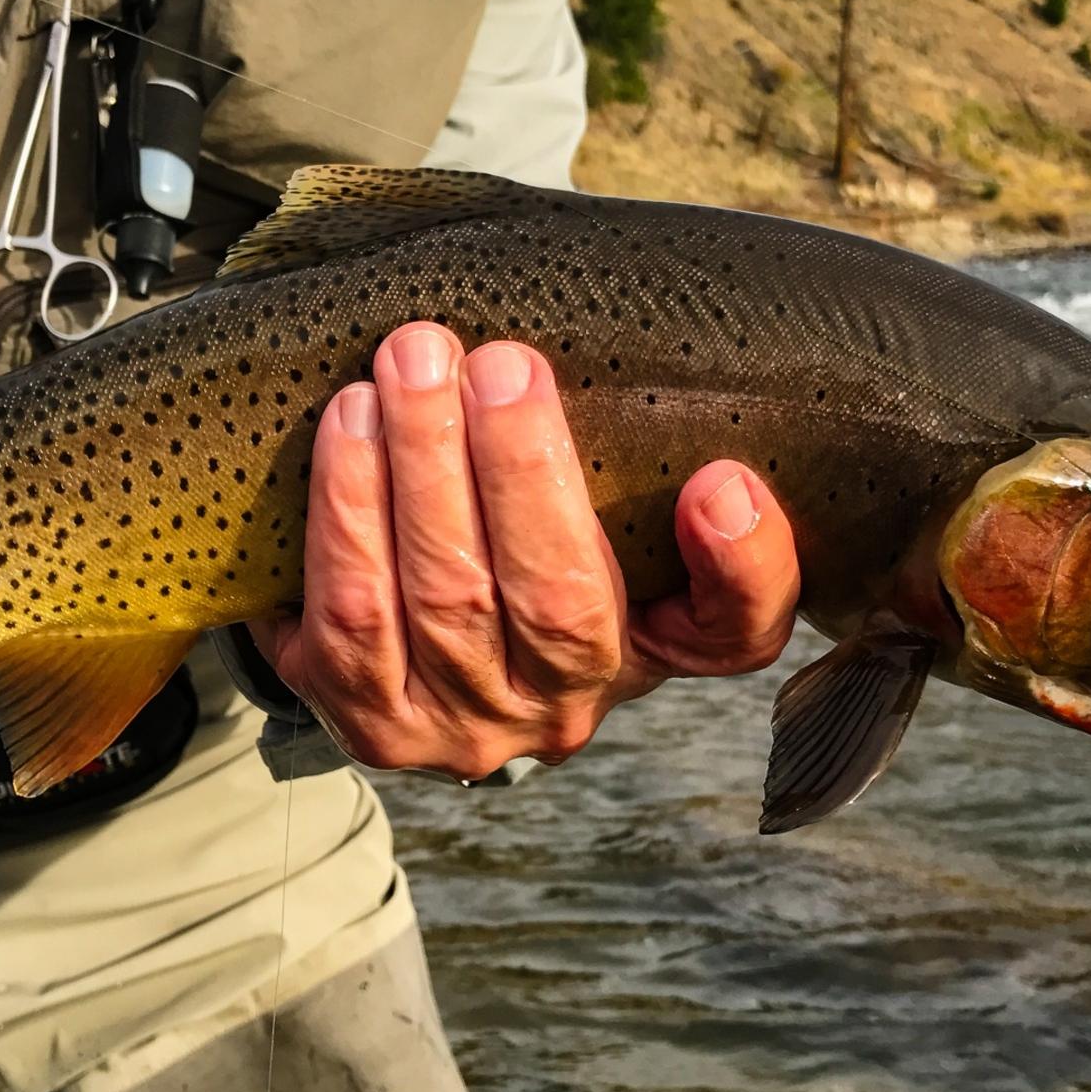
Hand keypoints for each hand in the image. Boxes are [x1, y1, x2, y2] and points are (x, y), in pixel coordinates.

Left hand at [250, 322, 799, 781]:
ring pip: (447, 602)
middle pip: (558, 604)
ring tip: (410, 369)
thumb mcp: (605, 515)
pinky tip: (349, 424)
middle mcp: (567, 709)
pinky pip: (349, 619)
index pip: (735, 632)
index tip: (720, 481)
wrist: (402, 647)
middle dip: (522, 470)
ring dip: (422, 470)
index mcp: (654, 649)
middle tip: (498, 363)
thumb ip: (647, 469)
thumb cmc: (523, 550)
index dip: (742, 566)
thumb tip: (705, 459)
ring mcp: (464, 728)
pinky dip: (348, 513)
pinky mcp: (369, 721)